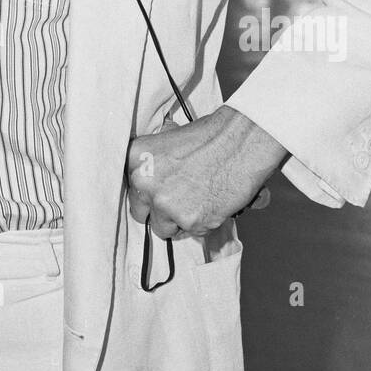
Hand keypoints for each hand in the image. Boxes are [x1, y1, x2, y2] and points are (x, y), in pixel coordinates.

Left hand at [126, 105, 285, 239]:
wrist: (240, 142)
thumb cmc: (211, 136)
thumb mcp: (169, 139)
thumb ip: (154, 163)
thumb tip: (152, 183)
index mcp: (136, 158)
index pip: (130, 189)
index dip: (145, 194)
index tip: (154, 195)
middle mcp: (144, 182)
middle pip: (139, 213)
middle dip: (156, 212)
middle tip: (177, 202)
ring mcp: (164, 203)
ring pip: (162, 229)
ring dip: (178, 221)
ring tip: (197, 201)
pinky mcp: (188, 221)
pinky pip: (189, 234)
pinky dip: (200, 225)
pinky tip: (210, 204)